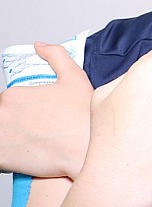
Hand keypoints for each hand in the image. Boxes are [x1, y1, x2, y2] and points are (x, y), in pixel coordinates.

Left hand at [0, 42, 92, 176]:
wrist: (87, 151)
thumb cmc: (83, 118)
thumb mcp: (75, 78)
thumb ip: (56, 56)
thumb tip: (40, 46)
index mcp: (13, 96)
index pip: (6, 102)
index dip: (20, 109)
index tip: (34, 116)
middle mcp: (1, 114)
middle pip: (2, 118)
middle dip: (14, 123)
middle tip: (35, 131)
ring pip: (1, 135)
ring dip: (9, 138)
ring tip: (30, 144)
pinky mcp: (1, 159)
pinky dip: (7, 157)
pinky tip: (24, 156)